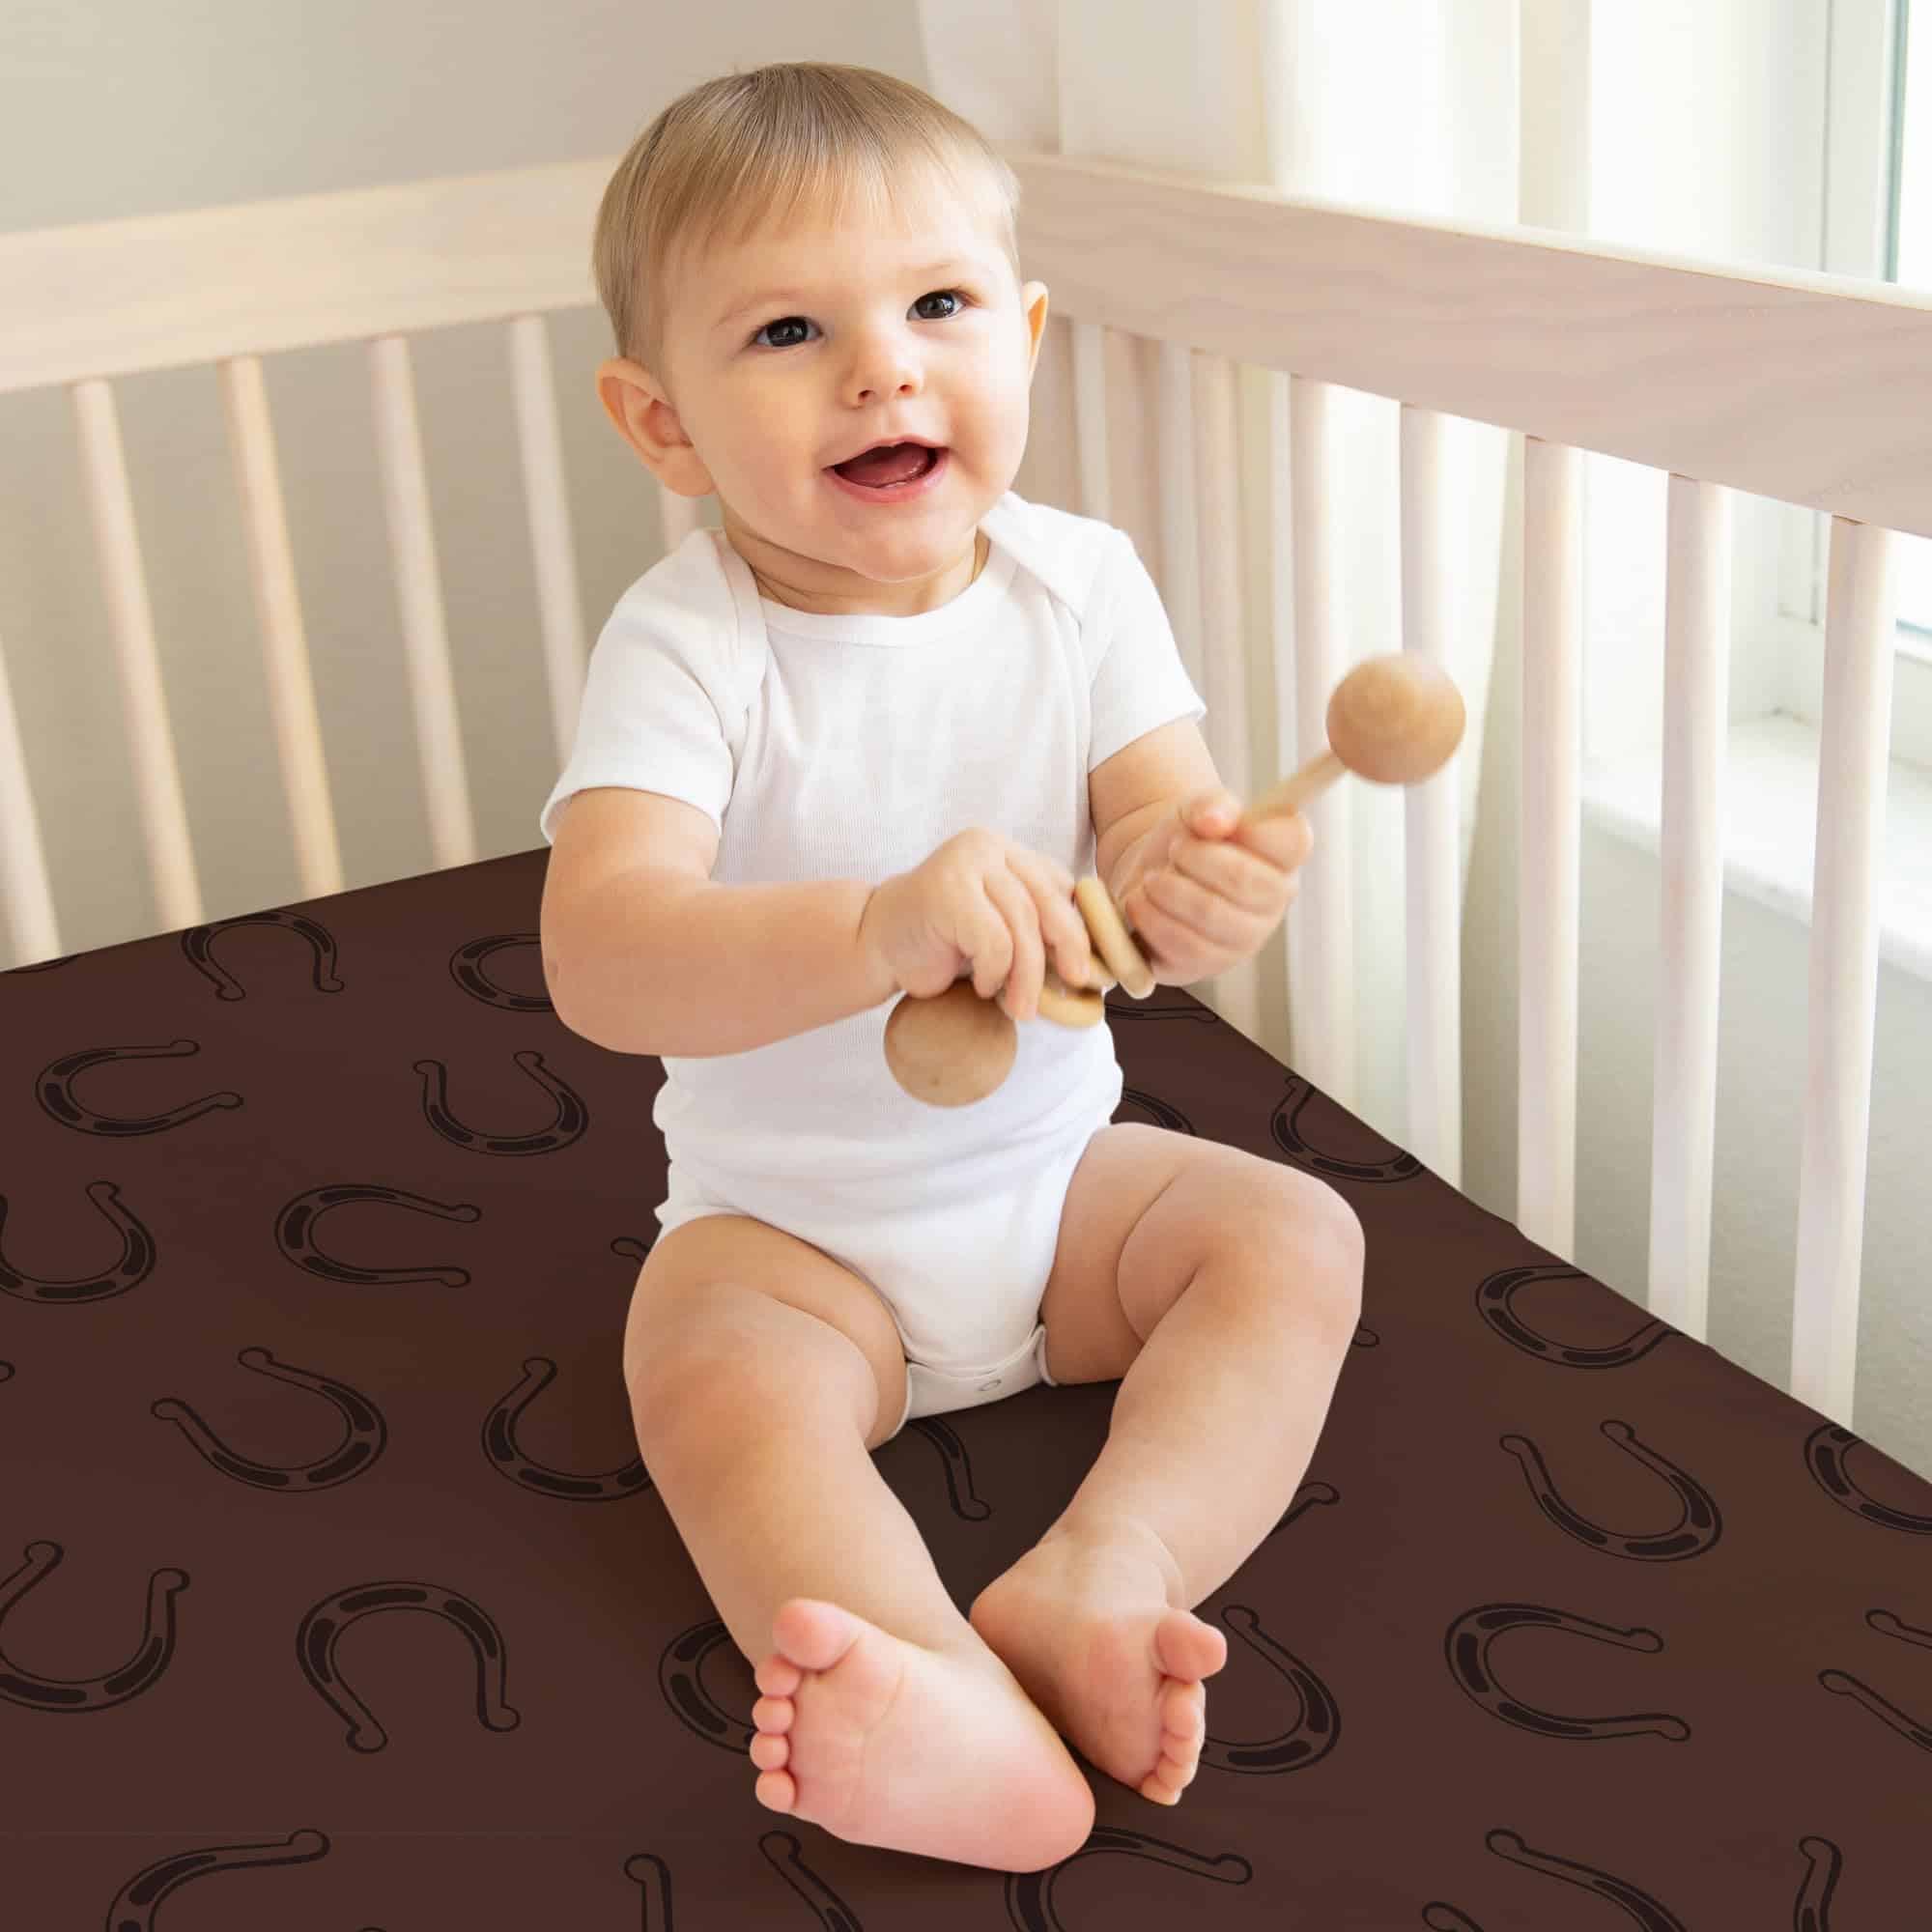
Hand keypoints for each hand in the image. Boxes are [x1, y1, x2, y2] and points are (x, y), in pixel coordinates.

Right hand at [862, 827, 1097, 1020]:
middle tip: (1074, 985)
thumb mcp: (999, 927)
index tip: (1085, 969)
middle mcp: (987, 846)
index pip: (1058, 885)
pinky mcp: (946, 890)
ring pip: (1021, 924)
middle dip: (1066, 948)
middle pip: (1045, 901)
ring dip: (1027, 975)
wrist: (877, 945)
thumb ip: (1035, 925)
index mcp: (1006, 850)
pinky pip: (992, 939)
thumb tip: (1097, 961)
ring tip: (1020, 1007)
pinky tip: (982, 985)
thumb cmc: (943, 943)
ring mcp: (964, 863)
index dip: (1078, 928)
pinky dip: (994, 971)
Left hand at [1112, 788, 1311, 985]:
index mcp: (1282, 857)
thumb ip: (1211, 805)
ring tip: (1152, 878)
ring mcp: (1244, 939)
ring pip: (1210, 915)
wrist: (1148, 876)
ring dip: (1167, 889)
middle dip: (1196, 858)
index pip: (1294, 839)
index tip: (1212, 824)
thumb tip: (1213, 821)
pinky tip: (1140, 902)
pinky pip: (1183, 946)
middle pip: (1244, 880)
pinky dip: (1151, 918)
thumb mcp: (1196, 809)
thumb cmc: (1186, 840)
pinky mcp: (1207, 965)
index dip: (1252, 829)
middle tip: (1174, 849)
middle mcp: (1273, 902)